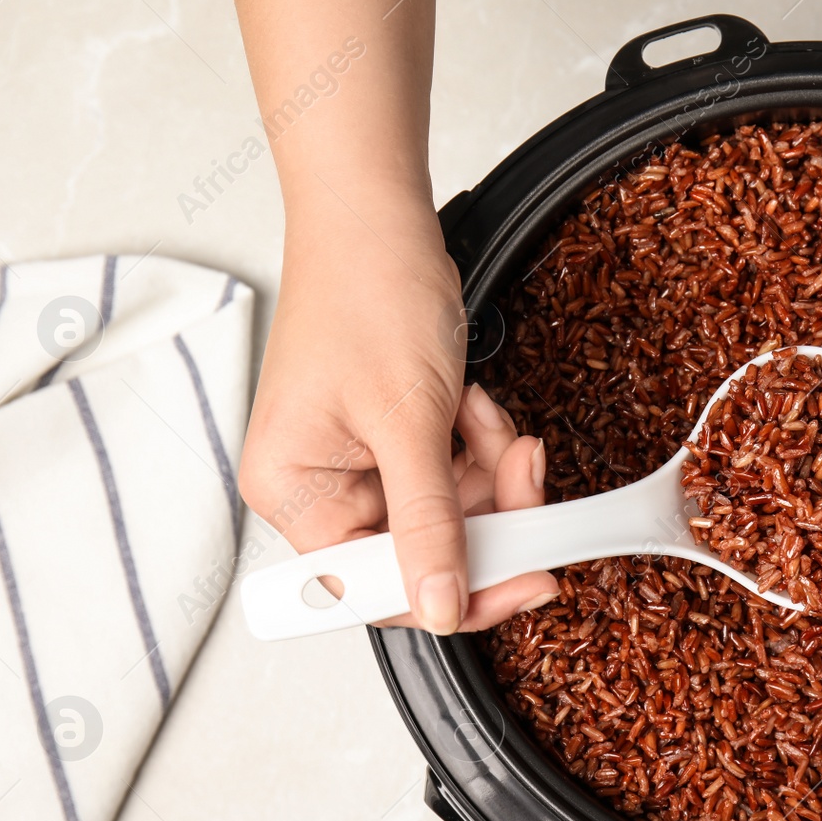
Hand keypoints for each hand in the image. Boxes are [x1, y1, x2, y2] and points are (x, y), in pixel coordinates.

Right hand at [238, 203, 558, 633]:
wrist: (378, 213)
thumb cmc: (366, 292)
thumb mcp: (407, 419)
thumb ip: (428, 523)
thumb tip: (440, 607)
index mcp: (294, 493)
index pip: (374, 588)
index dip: (454, 594)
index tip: (527, 581)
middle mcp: (319, 487)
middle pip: (423, 550)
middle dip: (486, 512)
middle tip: (526, 472)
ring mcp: (360, 464)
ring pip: (453, 512)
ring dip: (489, 470)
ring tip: (487, 416)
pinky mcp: (397, 439)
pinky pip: (457, 474)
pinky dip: (480, 445)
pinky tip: (472, 402)